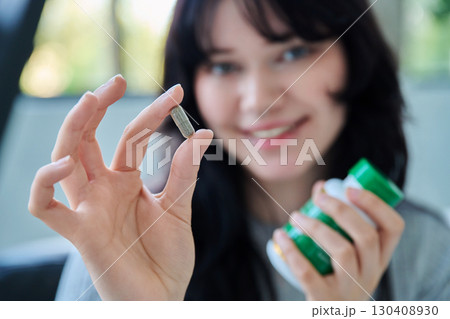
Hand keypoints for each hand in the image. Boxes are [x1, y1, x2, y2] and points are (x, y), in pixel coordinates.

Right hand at [28, 75, 212, 299]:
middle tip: (116, 81)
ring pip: (65, 161)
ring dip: (72, 130)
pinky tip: (63, 164)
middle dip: (97, 107)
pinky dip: (44, 185)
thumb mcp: (178, 211)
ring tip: (91, 101)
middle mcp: (103, 190)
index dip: (153, 113)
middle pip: (87, 139)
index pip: (132, 137)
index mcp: (125, 182)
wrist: (162, 300)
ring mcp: (89, 209)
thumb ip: (183, 174)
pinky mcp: (80, 234)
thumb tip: (201, 136)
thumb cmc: (167, 259)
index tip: (176, 92)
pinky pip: (45, 208)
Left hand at [273, 180, 404, 299]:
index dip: (376, 204)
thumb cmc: (335, 276)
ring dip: (317, 228)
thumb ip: (335, 220)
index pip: (394, 227)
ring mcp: (349, 289)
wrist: (330, 314)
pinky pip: (308, 273)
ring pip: (342, 252)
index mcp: (379, 257)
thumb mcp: (346, 254)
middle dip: (341, 211)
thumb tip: (320, 188)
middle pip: (366, 237)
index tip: (351, 189)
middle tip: (319, 199)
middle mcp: (370, 273)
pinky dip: (292, 251)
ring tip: (296, 216)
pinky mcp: (324, 299)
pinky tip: (280, 236)